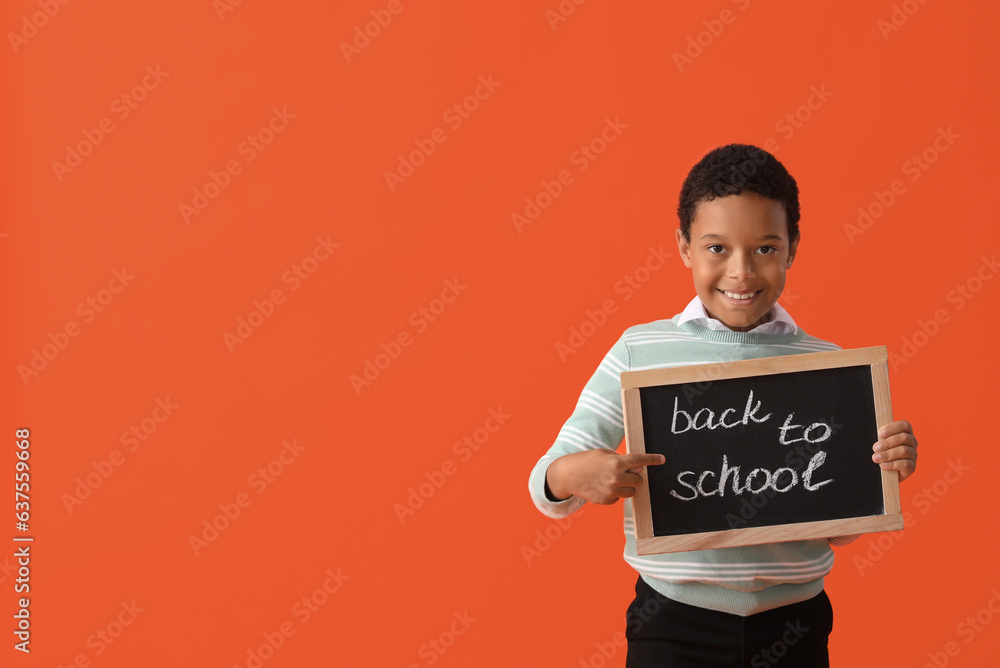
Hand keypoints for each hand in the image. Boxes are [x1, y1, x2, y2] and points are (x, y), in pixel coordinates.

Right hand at [546, 449, 665, 504]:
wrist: (566, 474)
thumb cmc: (586, 461)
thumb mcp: (604, 454)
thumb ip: (621, 460)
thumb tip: (637, 468)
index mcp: (616, 463)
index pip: (640, 461)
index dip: (653, 459)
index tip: (662, 459)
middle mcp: (616, 478)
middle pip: (639, 480)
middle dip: (634, 477)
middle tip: (624, 472)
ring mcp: (611, 491)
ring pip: (632, 492)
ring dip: (627, 487)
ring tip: (613, 480)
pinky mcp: (606, 500)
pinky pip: (619, 498)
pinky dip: (615, 494)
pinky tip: (603, 487)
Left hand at [872, 419, 917, 481]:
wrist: (887, 472)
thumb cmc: (883, 452)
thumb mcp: (881, 442)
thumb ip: (881, 437)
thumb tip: (877, 435)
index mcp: (906, 432)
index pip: (905, 425)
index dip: (893, 428)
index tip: (880, 433)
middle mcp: (912, 442)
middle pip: (904, 437)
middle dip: (887, 443)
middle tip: (875, 448)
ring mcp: (913, 454)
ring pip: (904, 451)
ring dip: (887, 454)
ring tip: (876, 458)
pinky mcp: (912, 466)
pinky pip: (904, 464)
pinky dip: (892, 464)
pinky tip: (883, 465)